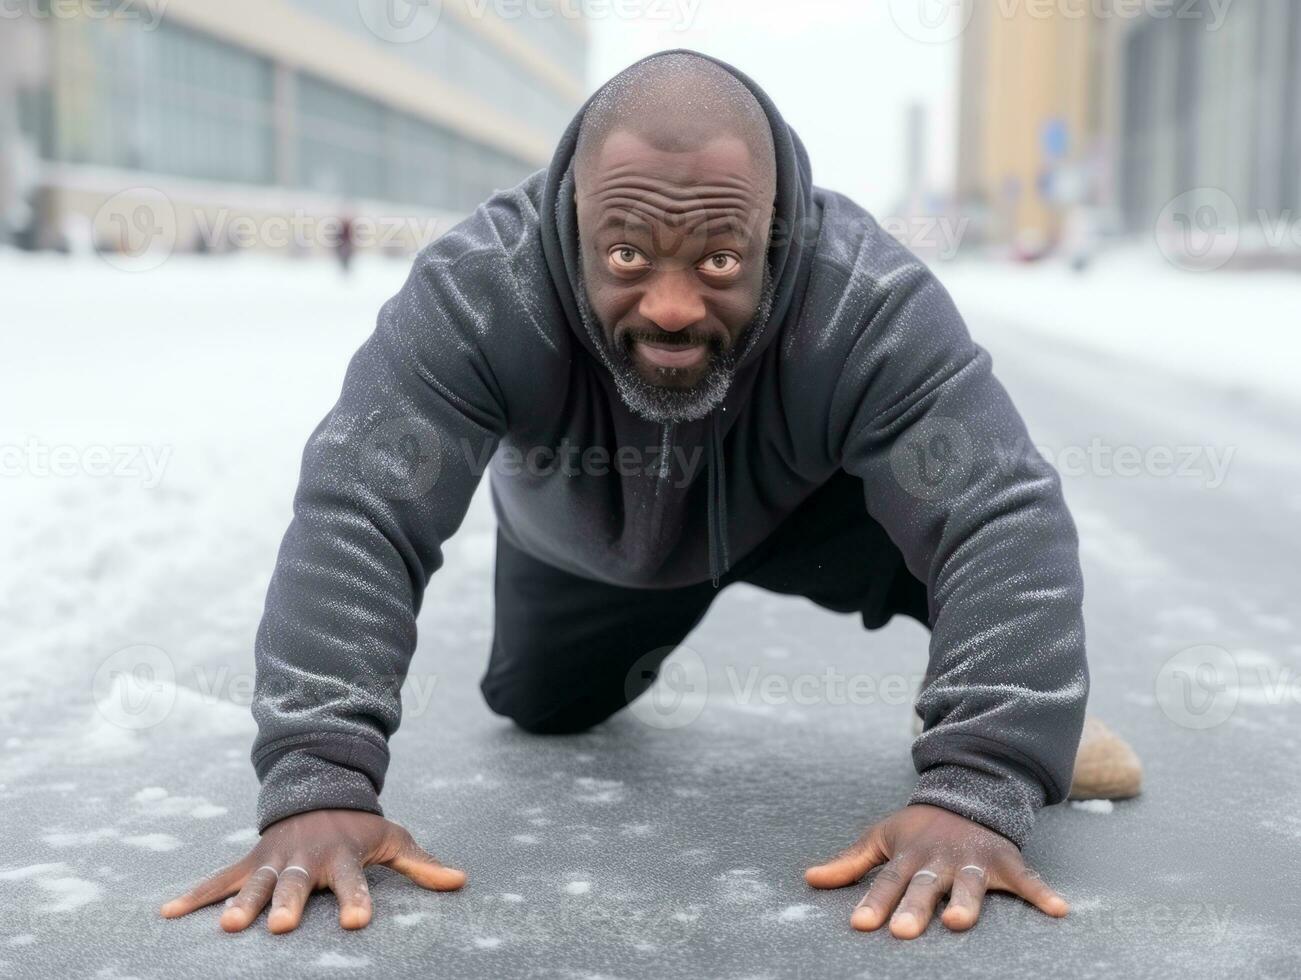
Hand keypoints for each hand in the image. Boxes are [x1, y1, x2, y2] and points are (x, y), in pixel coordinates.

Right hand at [159, 809, 465, 932]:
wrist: (319, 788)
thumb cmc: (360, 826)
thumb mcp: (392, 837)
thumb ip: (422, 864)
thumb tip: (461, 882)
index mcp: (343, 855)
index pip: (354, 881)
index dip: (357, 900)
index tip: (357, 922)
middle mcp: (305, 858)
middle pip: (296, 885)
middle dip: (286, 904)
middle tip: (280, 926)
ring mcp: (273, 860)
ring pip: (255, 883)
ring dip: (241, 903)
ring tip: (228, 926)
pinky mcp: (249, 862)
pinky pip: (218, 879)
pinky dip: (193, 896)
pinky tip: (167, 915)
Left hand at [804, 804, 1067, 938]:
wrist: (967, 792)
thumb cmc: (918, 827)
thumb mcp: (882, 837)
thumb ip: (849, 862)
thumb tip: (809, 878)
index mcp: (908, 855)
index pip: (886, 881)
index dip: (873, 902)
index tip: (859, 925)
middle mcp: (939, 858)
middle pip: (924, 886)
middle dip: (914, 908)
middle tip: (903, 932)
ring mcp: (973, 859)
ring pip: (968, 884)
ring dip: (965, 902)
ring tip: (959, 923)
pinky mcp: (1005, 860)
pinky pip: (1027, 879)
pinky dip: (1043, 894)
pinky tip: (1060, 911)